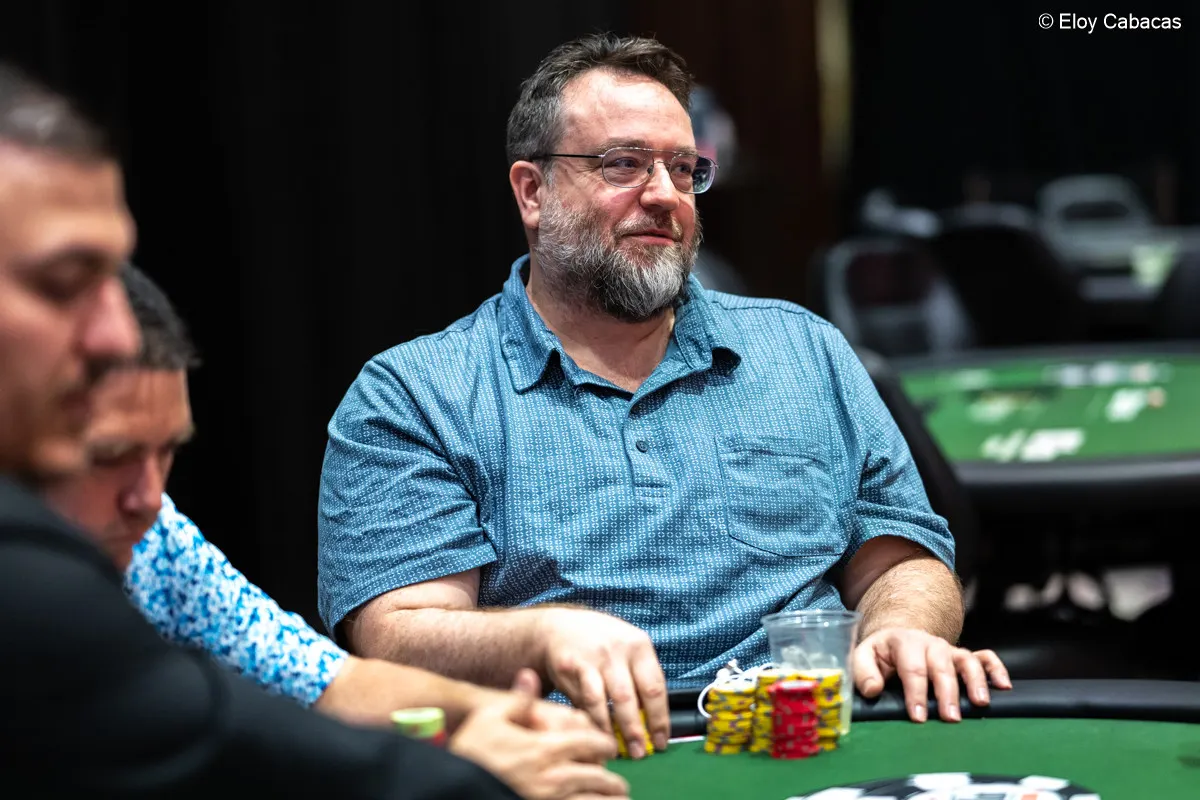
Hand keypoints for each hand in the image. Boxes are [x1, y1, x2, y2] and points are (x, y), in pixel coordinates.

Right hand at [449, 672, 628, 799]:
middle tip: (620, 784)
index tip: (610, 747)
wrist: (453, 786)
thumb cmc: (471, 752)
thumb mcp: (489, 719)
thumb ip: (517, 700)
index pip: (589, 743)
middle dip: (613, 781)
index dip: (605, 744)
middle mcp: (552, 777)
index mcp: (544, 748)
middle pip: (598, 777)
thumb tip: (529, 675)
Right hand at [536, 607, 668, 757]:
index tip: (660, 741)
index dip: (659, 719)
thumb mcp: (627, 648)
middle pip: (629, 698)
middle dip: (634, 731)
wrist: (560, 626)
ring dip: (609, 730)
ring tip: (614, 748)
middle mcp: (617, 650)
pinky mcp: (569, 667)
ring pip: (602, 702)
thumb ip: (640, 678)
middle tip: (638, 752)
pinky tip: (593, 731)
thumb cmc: (601, 643)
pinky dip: (588, 719)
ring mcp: (591, 658)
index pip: (655, 687)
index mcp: (639, 646)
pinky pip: (580, 700)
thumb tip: (652, 721)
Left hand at [852, 628, 1010, 722]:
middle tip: (950, 718)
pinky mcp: (962, 656)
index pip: (912, 667)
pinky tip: (1004, 686)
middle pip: (941, 666)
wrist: (896, 639)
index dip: (916, 692)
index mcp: (904, 642)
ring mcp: (949, 650)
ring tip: (980, 703)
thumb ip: (863, 672)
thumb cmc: (880, 654)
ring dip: (975, 681)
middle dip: (946, 692)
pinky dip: (996, 669)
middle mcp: (930, 644)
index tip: (918, 716)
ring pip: (967, 660)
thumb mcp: (863, 657)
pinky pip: (984, 658)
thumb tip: (872, 690)